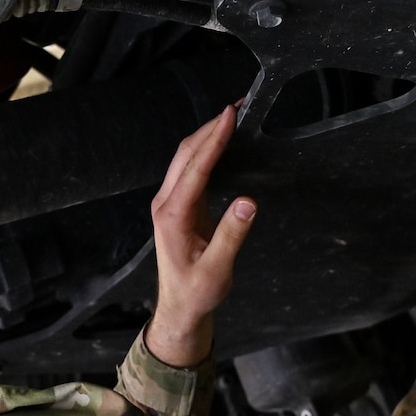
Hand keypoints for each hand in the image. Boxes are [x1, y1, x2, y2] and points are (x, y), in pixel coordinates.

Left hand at [147, 104, 256, 366]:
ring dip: (207, 135)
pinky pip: (191, 169)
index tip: (230, 116)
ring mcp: (170, 203)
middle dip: (210, 127)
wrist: (179, 309)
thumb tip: (248, 202)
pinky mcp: (179, 206)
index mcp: (173, 216)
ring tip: (232, 116)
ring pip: (186, 158)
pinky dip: (206, 150)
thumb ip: (232, 235)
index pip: (195, 167)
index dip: (214, 139)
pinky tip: (222, 142)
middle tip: (237, 107)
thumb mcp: (218, 269)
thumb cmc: (197, 292)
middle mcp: (167, 204)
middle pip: (186, 154)